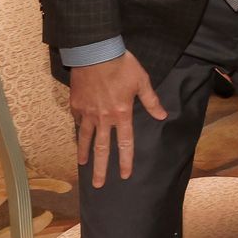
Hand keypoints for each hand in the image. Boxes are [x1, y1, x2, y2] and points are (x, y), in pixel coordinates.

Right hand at [70, 52, 166, 187]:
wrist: (95, 52)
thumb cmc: (122, 65)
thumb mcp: (142, 81)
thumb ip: (151, 101)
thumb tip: (162, 115)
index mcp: (122, 114)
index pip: (125, 143)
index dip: (125, 160)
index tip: (124, 175)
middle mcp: (103, 118)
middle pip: (102, 148)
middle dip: (100, 168)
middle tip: (98, 185)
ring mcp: (87, 112)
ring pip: (86, 138)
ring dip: (85, 153)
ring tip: (83, 166)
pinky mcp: (75, 104)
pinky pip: (77, 121)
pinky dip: (79, 129)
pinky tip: (79, 135)